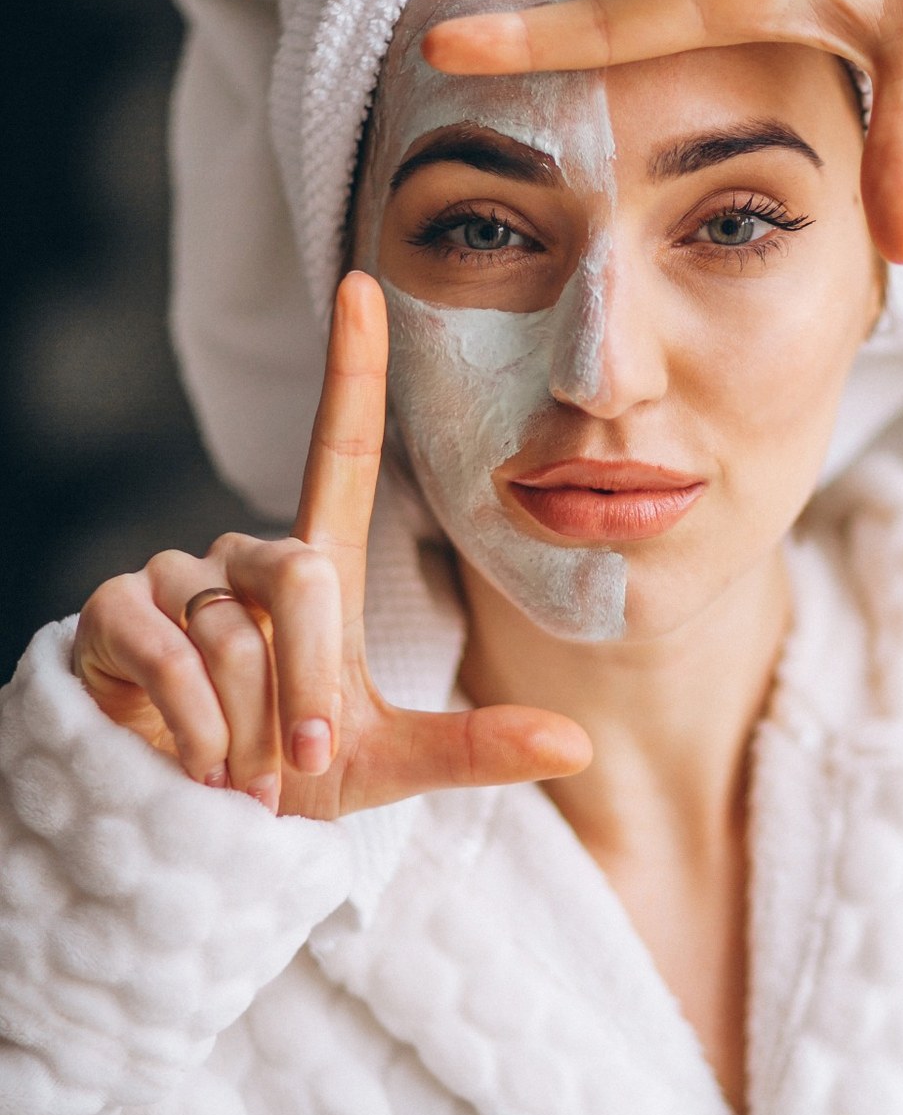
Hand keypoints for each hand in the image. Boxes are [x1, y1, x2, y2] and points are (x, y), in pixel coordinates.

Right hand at [73, 273, 591, 816]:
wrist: (187, 828)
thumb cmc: (287, 776)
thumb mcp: (383, 763)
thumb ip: (473, 748)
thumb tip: (578, 744)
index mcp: (316, 569)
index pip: (341, 451)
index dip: (351, 370)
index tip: (363, 286)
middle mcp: (243, 557)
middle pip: (302, 578)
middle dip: (312, 689)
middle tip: (302, 763)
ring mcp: (174, 578)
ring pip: (235, 636)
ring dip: (250, 727)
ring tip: (241, 769)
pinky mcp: (112, 612)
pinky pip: (170, 659)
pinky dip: (196, 730)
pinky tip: (194, 764)